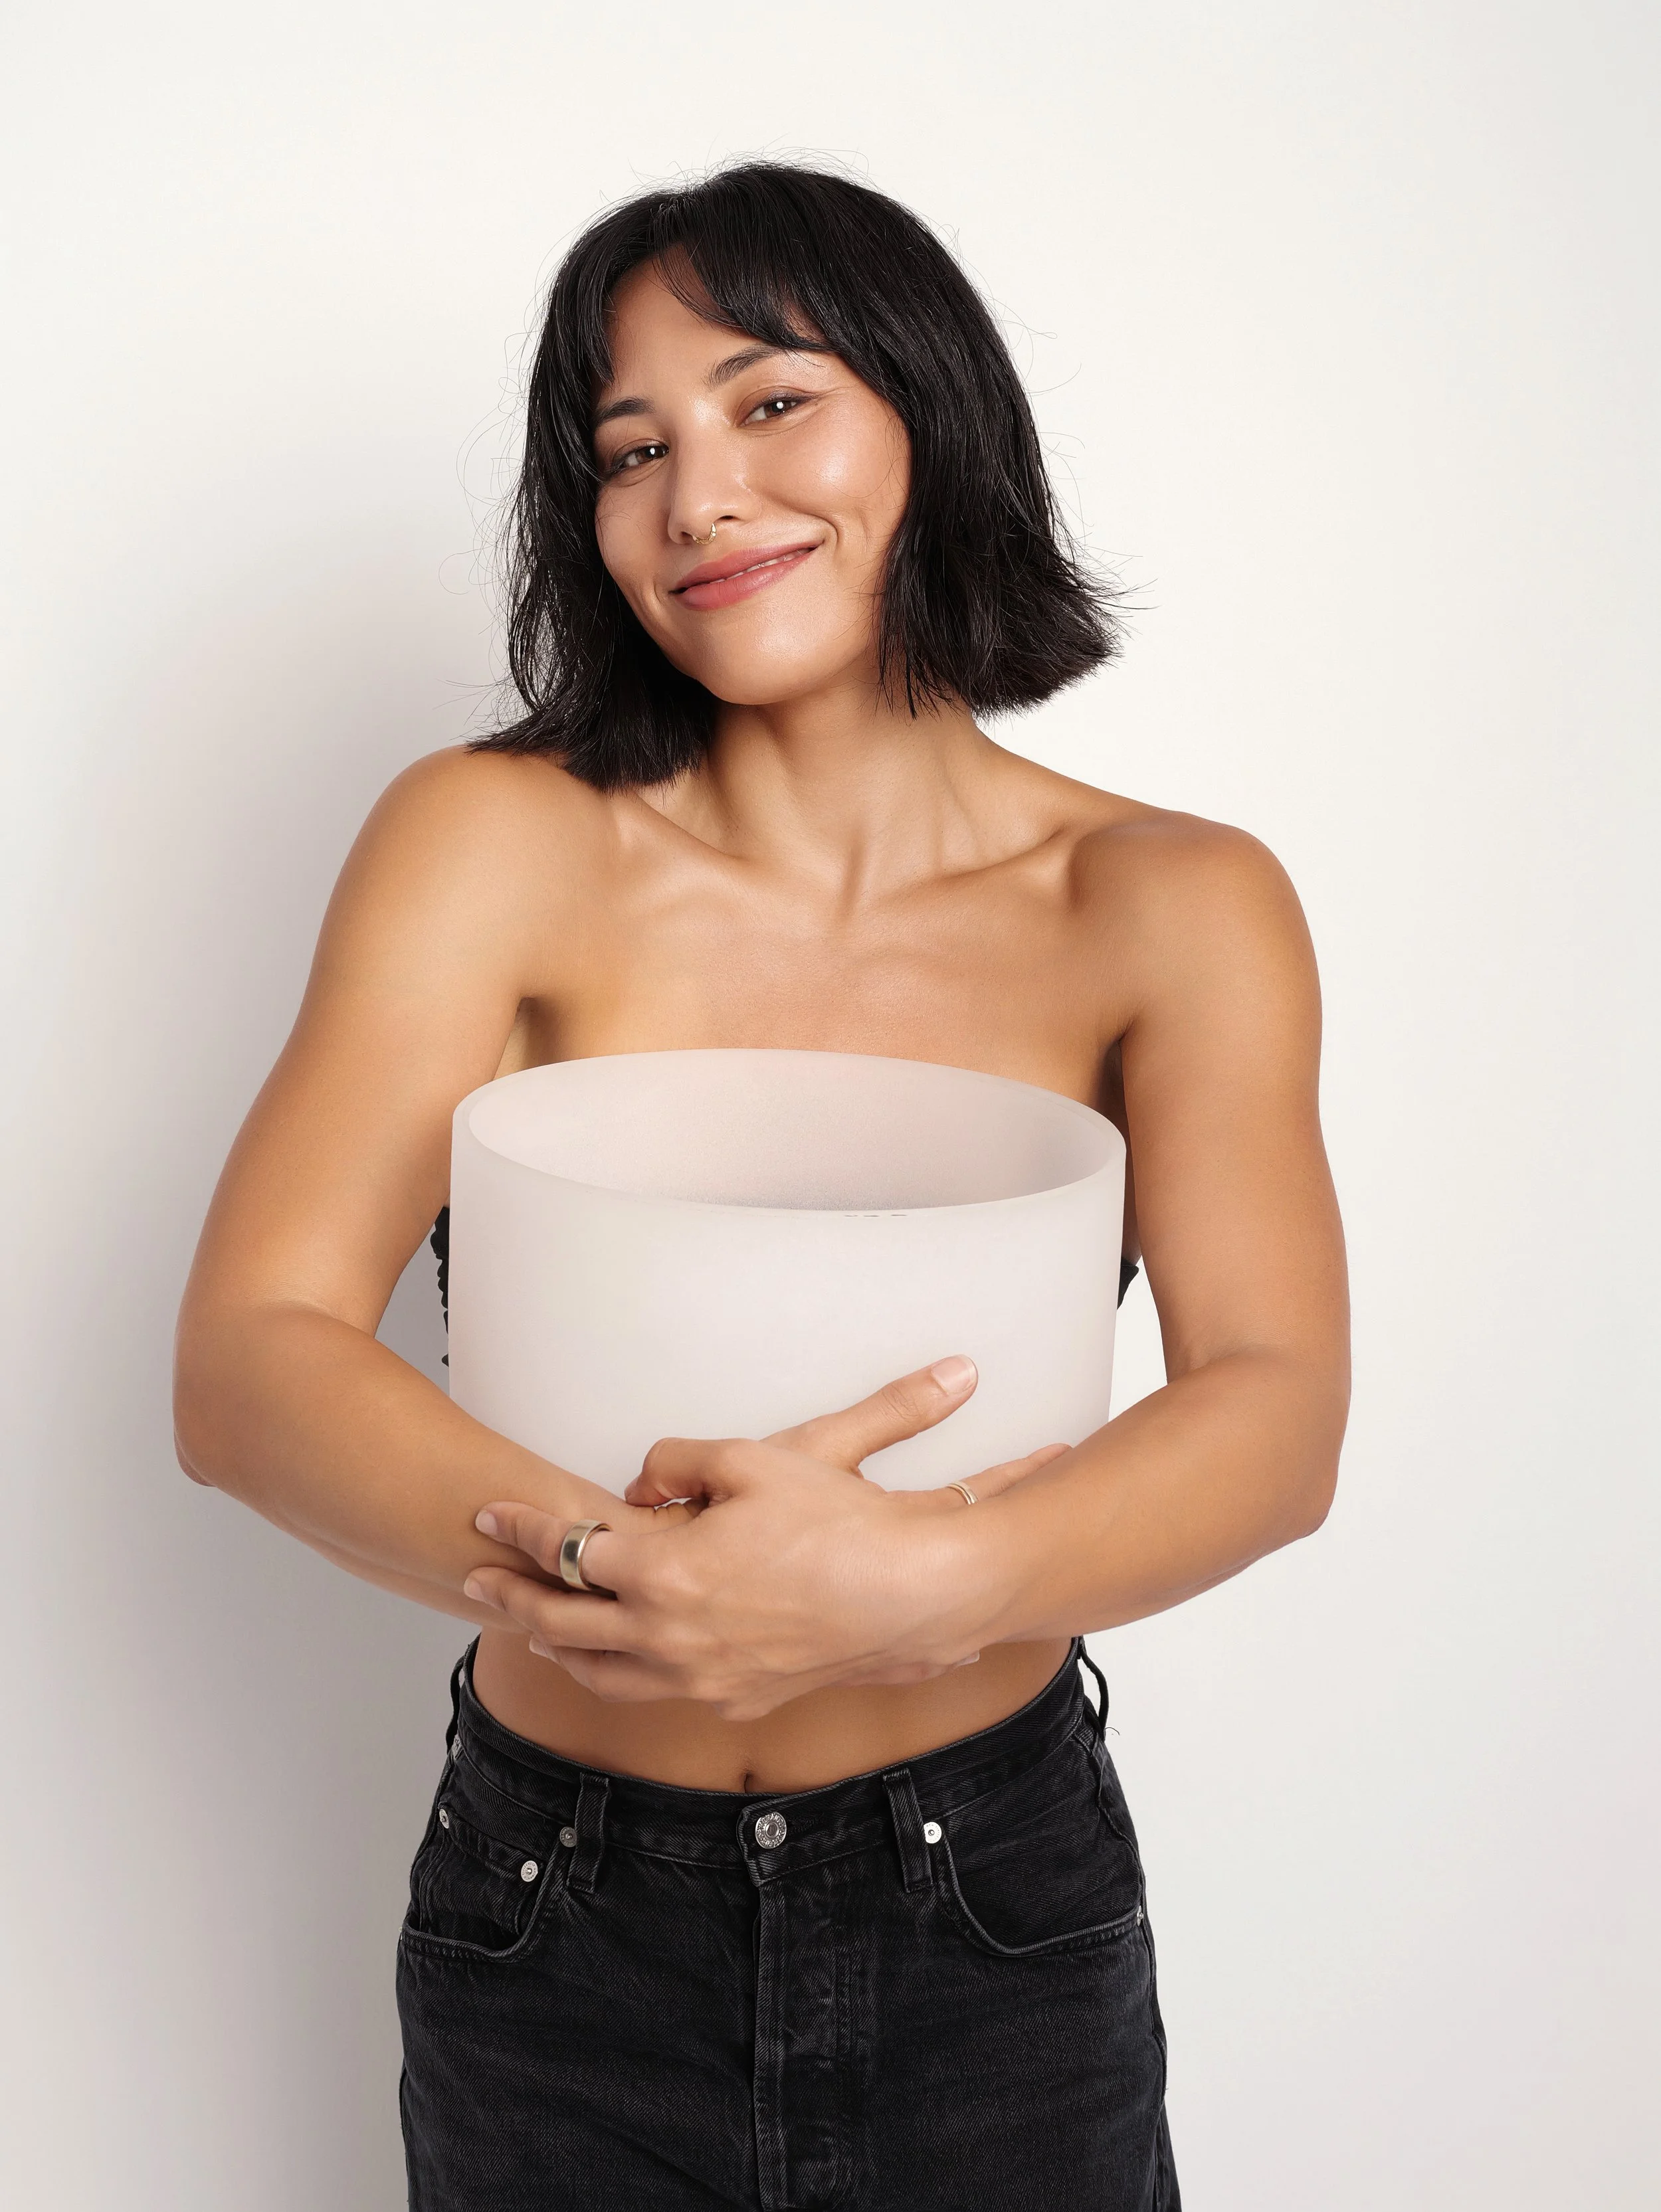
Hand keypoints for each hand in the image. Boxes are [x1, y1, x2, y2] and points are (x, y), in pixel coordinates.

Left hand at [461, 1358, 1067, 1717]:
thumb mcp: (753, 1459)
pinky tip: (615, 1657)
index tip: (490, 1513)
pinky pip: (653, 1691)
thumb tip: (644, 1477)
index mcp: (664, 1574)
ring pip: (601, 1673)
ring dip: (559, 1645)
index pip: (568, 1550)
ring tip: (536, 1624)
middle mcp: (669, 1637)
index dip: (522, 1528)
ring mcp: (701, 1678)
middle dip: (513, 1596)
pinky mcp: (737, 1699)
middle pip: (564, 1623)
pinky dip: (616, 1672)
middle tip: (475, 1578)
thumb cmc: (840, 1522)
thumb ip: (680, 1460)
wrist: (911, 1596)